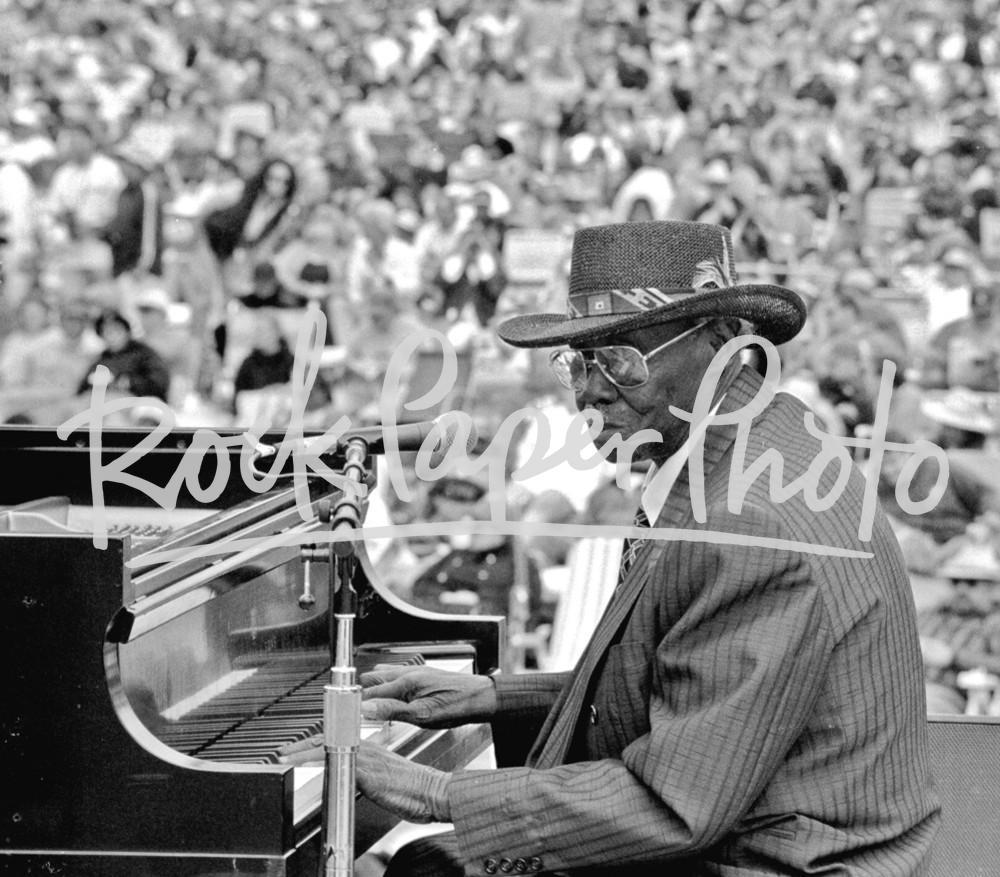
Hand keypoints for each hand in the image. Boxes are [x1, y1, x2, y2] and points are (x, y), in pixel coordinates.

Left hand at [277, 740, 450, 822]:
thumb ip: (371, 773)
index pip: (338, 740)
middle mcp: (365, 748)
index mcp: (370, 748)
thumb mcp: (387, 777)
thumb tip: (362, 777)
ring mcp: (364, 757)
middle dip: (302, 746)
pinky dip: (313, 759)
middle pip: (327, 740)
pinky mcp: (364, 770)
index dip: (316, 743)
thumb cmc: (414, 789)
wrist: (431, 792)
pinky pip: (333, 760)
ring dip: (302, 751)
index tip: (299, 748)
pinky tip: (299, 762)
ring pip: (327, 746)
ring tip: (284, 757)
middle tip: (283, 752)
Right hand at [361, 664, 496, 727]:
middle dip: (362, 695)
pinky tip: (391, 701)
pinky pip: (396, 678)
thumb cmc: (457, 706)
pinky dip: (387, 688)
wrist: (481, 697)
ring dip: (374, 690)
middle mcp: (408, 673)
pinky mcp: (423, 676)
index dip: (356, 705)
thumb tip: (367, 709)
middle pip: (373, 680)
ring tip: (368, 709)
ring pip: (384, 677)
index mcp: (406, 682)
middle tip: (353, 714)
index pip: (370, 693)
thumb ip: (393, 711)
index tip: (344, 717)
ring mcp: (416, 673)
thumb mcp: (423, 715)